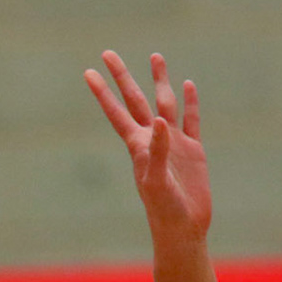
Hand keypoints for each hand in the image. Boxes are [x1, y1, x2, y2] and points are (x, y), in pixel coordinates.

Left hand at [86, 51, 210, 243]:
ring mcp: (173, 143)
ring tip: (155, 57)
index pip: (116, 112)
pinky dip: (191, 102)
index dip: (103, 93)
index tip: (89, 72)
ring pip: (165, 103)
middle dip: (123, 77)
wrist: (182, 228)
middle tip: (108, 52)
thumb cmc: (163, 209)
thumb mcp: (156, 180)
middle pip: (135, 100)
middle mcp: (152, 139)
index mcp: (137, 146)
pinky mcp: (193, 151)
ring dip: (160, 81)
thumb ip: (158, 151)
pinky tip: (188, 85)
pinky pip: (191, 120)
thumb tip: (160, 121)